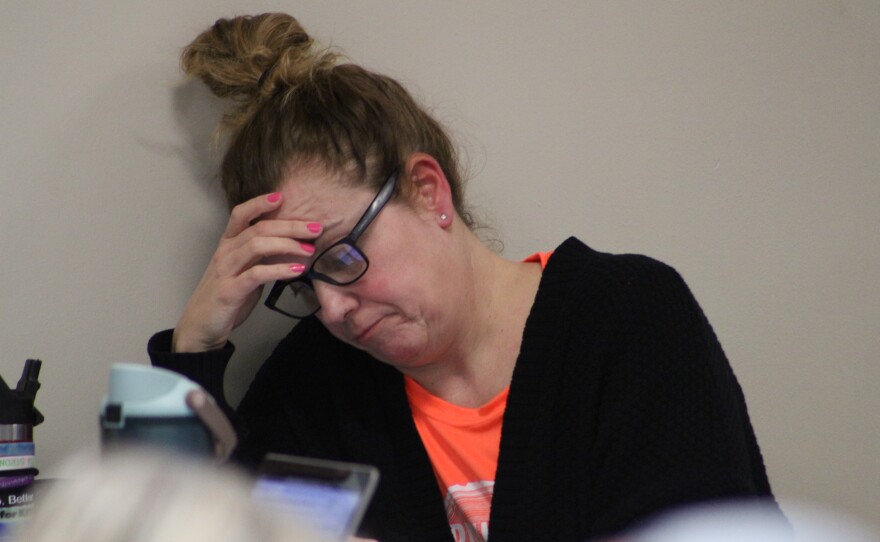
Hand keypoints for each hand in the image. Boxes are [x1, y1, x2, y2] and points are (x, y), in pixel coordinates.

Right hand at [172, 192, 320, 351]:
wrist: (200, 328)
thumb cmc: (227, 298)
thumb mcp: (244, 271)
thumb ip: (262, 258)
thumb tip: (292, 246)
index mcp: (228, 245)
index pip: (241, 214)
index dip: (259, 203)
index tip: (282, 196)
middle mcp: (225, 253)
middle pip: (258, 228)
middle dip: (290, 225)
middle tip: (316, 228)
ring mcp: (225, 271)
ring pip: (257, 245)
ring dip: (287, 244)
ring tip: (309, 249)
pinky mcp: (229, 291)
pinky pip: (257, 274)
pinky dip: (280, 269)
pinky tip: (297, 270)